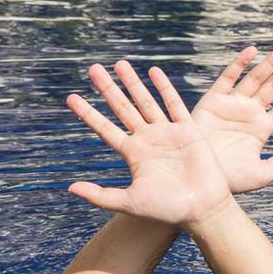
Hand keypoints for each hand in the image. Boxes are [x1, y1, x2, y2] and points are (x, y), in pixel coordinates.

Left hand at [67, 66, 232, 227]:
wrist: (202, 209)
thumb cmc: (167, 209)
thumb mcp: (129, 203)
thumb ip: (100, 195)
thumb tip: (70, 188)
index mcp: (133, 154)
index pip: (104, 128)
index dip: (88, 113)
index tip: (71, 98)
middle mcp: (147, 140)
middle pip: (122, 108)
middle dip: (107, 88)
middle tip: (92, 69)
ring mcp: (167, 133)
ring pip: (145, 102)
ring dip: (132, 83)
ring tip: (119, 64)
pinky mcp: (188, 130)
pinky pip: (174, 104)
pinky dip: (164, 88)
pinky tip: (153, 72)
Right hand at [191, 43, 272, 192]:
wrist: (197, 178)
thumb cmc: (229, 180)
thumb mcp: (263, 173)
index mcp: (263, 128)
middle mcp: (251, 112)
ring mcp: (233, 104)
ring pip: (256, 78)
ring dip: (271, 63)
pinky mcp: (214, 100)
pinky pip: (228, 78)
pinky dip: (239, 64)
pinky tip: (252, 51)